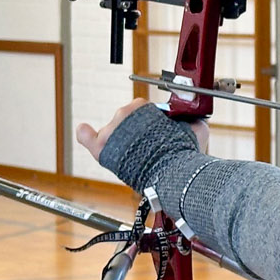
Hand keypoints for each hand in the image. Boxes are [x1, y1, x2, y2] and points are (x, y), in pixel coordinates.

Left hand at [76, 99, 208, 165]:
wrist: (171, 172)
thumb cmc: (181, 152)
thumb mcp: (194, 130)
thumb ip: (189, 122)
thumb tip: (192, 121)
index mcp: (142, 107)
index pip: (142, 110)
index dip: (150, 122)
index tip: (156, 135)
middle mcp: (123, 114)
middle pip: (127, 121)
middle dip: (136, 134)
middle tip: (149, 149)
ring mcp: (110, 130)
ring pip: (113, 132)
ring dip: (121, 141)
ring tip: (136, 156)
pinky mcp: (101, 147)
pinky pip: (86, 136)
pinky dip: (85, 134)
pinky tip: (85, 131)